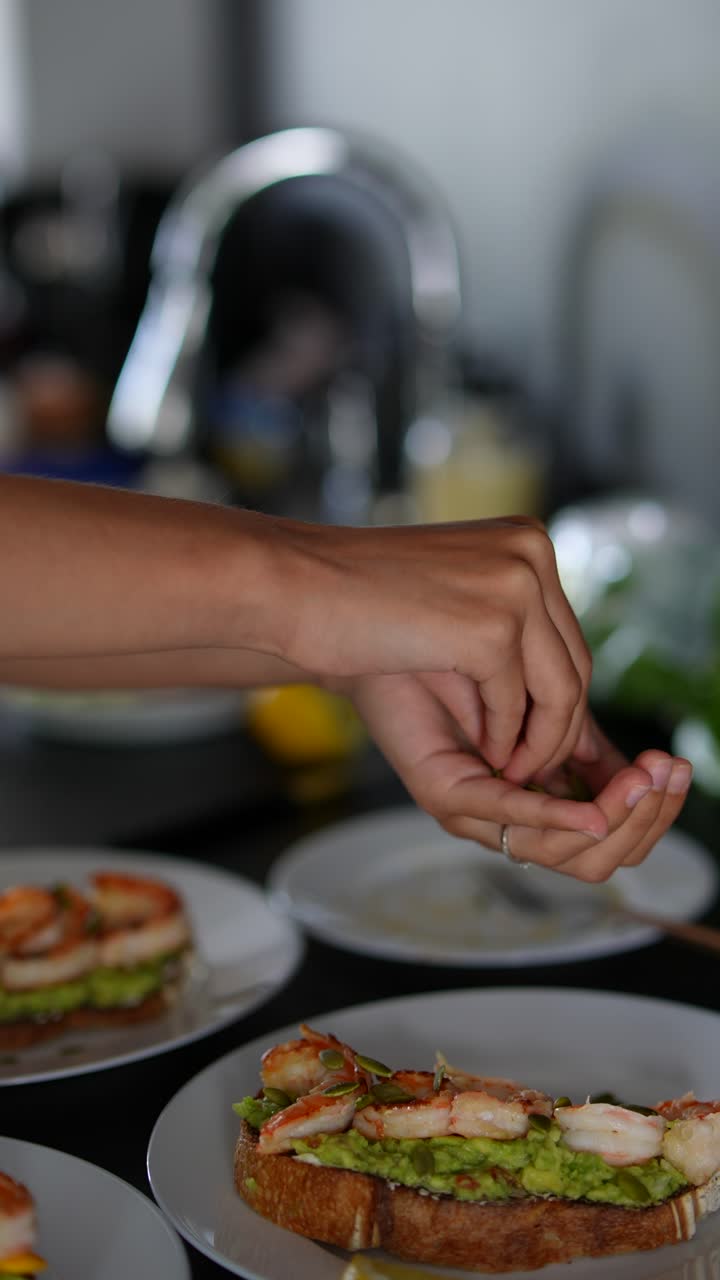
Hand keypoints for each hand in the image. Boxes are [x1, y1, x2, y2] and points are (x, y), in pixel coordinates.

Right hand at [284, 517, 595, 781]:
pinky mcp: (492, 630)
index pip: (566, 634)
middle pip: (575, 662)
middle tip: (530, 767)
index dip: (557, 697)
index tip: (538, 740)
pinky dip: (504, 740)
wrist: (292, 585)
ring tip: (509, 770)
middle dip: (557, 726)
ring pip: (562, 690)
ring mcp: (516, 588)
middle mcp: (532, 554)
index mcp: (526, 540)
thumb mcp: (449, 594)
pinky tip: (483, 756)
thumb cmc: (353, 596)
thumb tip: (549, 685)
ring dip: (538, 742)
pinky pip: (518, 705)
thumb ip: (501, 619)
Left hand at [348, 678, 690, 880]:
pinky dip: (557, 817)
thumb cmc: (461, 663)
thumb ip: (588, 739)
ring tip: (641, 781)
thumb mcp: (546, 703)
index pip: (613, 839)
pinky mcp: (447, 795)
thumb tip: (651, 768)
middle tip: (666, 774)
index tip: (678, 767)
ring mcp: (477, 814)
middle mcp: (509, 819)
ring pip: (564, 850)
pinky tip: (594, 808)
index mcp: (538, 801)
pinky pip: (511, 817)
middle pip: (598, 859)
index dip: (654, 812)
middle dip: (644, 820)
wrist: (393, 635)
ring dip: (614, 819)